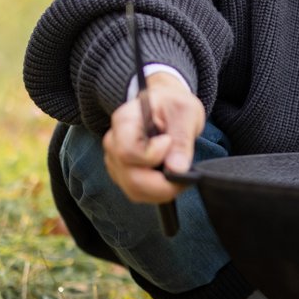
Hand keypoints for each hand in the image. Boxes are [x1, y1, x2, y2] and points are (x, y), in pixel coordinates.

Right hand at [101, 72, 205, 203]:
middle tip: (183, 174)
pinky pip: (138, 192)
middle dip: (161, 184)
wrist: (166, 106)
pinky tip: (169, 179)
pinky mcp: (123, 174)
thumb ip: (181, 138)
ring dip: (161, 190)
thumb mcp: (185, 111)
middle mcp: (114, 142)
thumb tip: (177, 169)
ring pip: (134, 190)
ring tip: (179, 175)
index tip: (169, 142)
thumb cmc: (173, 105)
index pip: (127, 150)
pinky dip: (157, 192)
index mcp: (125, 120)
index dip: (151, 155)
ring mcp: (116, 160)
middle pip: (130, 177)